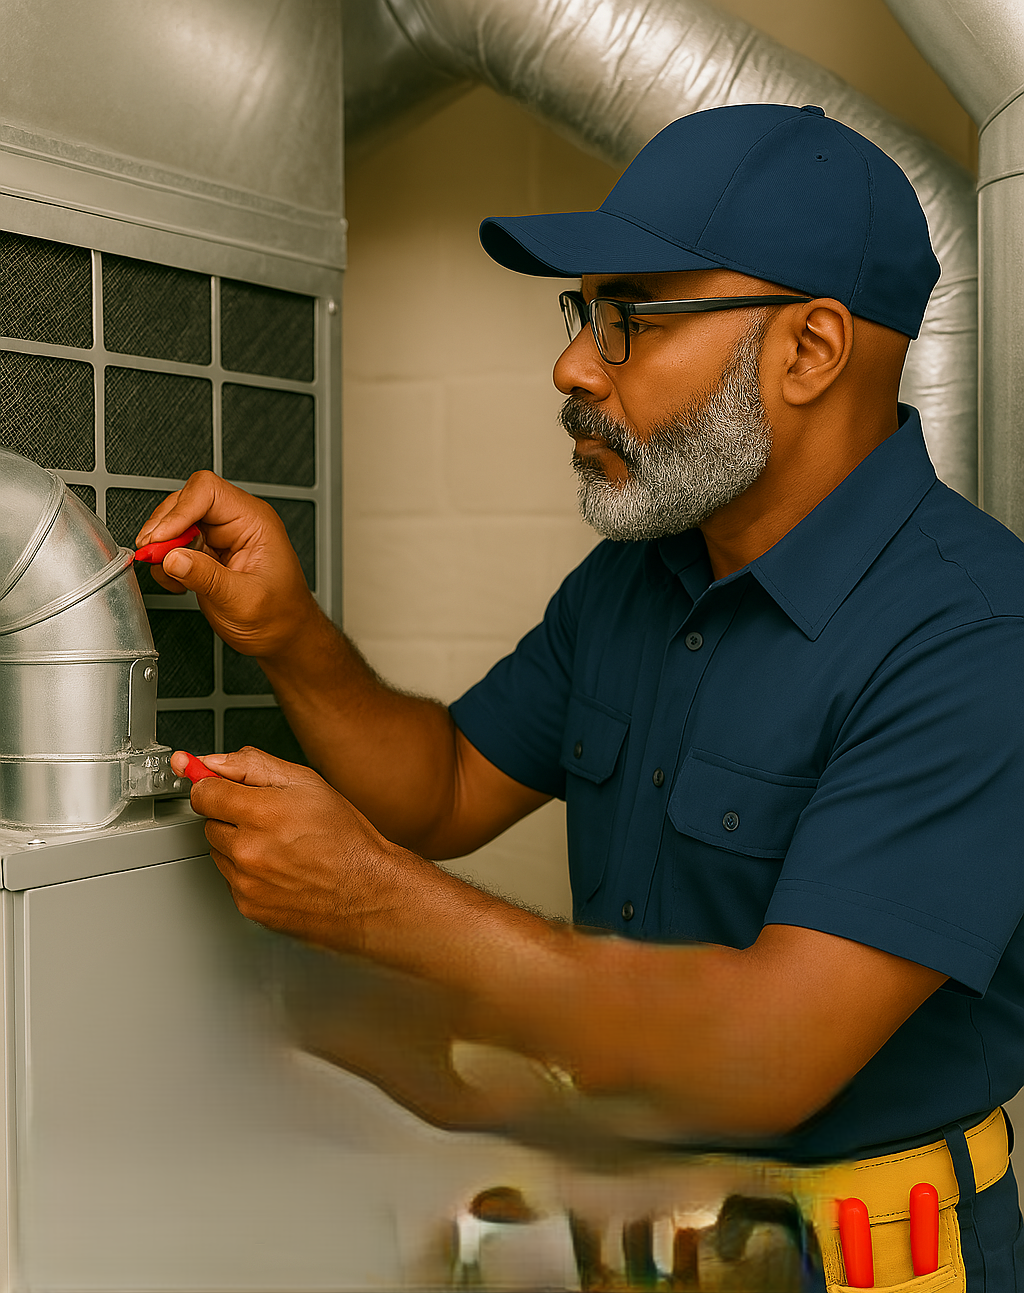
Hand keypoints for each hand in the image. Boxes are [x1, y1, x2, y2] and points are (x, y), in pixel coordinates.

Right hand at [136, 471, 317, 658]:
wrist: (285, 636)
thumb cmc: (281, 615)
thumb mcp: (245, 600)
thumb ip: (207, 578)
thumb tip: (172, 558)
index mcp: (254, 521)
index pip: (208, 491)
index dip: (178, 510)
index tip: (161, 538)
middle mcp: (236, 523)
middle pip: (185, 502)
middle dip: (164, 528)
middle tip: (154, 555)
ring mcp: (220, 538)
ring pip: (175, 523)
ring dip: (162, 546)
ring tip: (165, 570)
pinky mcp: (206, 556)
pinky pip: (175, 546)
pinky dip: (165, 562)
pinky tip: (175, 581)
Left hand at [171, 745, 399, 950]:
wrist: (368, 890)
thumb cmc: (346, 838)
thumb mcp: (308, 784)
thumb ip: (253, 766)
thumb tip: (212, 762)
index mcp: (262, 813)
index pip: (204, 792)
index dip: (213, 785)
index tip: (215, 783)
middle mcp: (248, 851)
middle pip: (210, 822)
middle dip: (233, 815)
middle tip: (270, 817)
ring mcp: (246, 882)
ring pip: (220, 852)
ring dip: (239, 844)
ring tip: (280, 844)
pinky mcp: (249, 906)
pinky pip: (232, 880)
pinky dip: (248, 872)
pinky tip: (280, 867)